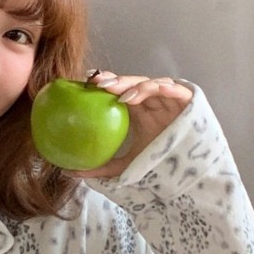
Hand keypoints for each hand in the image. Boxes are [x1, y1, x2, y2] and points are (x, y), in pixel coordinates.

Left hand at [76, 72, 192, 178]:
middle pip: (130, 84)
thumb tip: (67, 171)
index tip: (83, 85)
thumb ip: (99, 167)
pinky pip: (169, 87)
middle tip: (94, 83)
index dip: (103, 85)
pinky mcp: (185, 99)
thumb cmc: (157, 165)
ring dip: (130, 84)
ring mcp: (168, 99)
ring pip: (148, 82)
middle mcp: (152, 101)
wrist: (187, 173)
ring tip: (112, 91)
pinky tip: (134, 97)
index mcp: (138, 110)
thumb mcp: (124, 167)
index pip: (118, 92)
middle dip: (113, 80)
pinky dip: (152, 88)